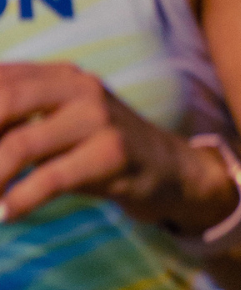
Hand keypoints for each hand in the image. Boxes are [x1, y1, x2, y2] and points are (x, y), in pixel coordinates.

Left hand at [0, 62, 235, 228]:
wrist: (174, 170)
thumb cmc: (103, 148)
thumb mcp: (61, 121)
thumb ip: (18, 118)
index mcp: (58, 75)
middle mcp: (78, 87)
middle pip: (3, 102)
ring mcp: (99, 120)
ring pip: (21, 144)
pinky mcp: (113, 156)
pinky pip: (52, 178)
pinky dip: (20, 199)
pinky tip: (5, 214)